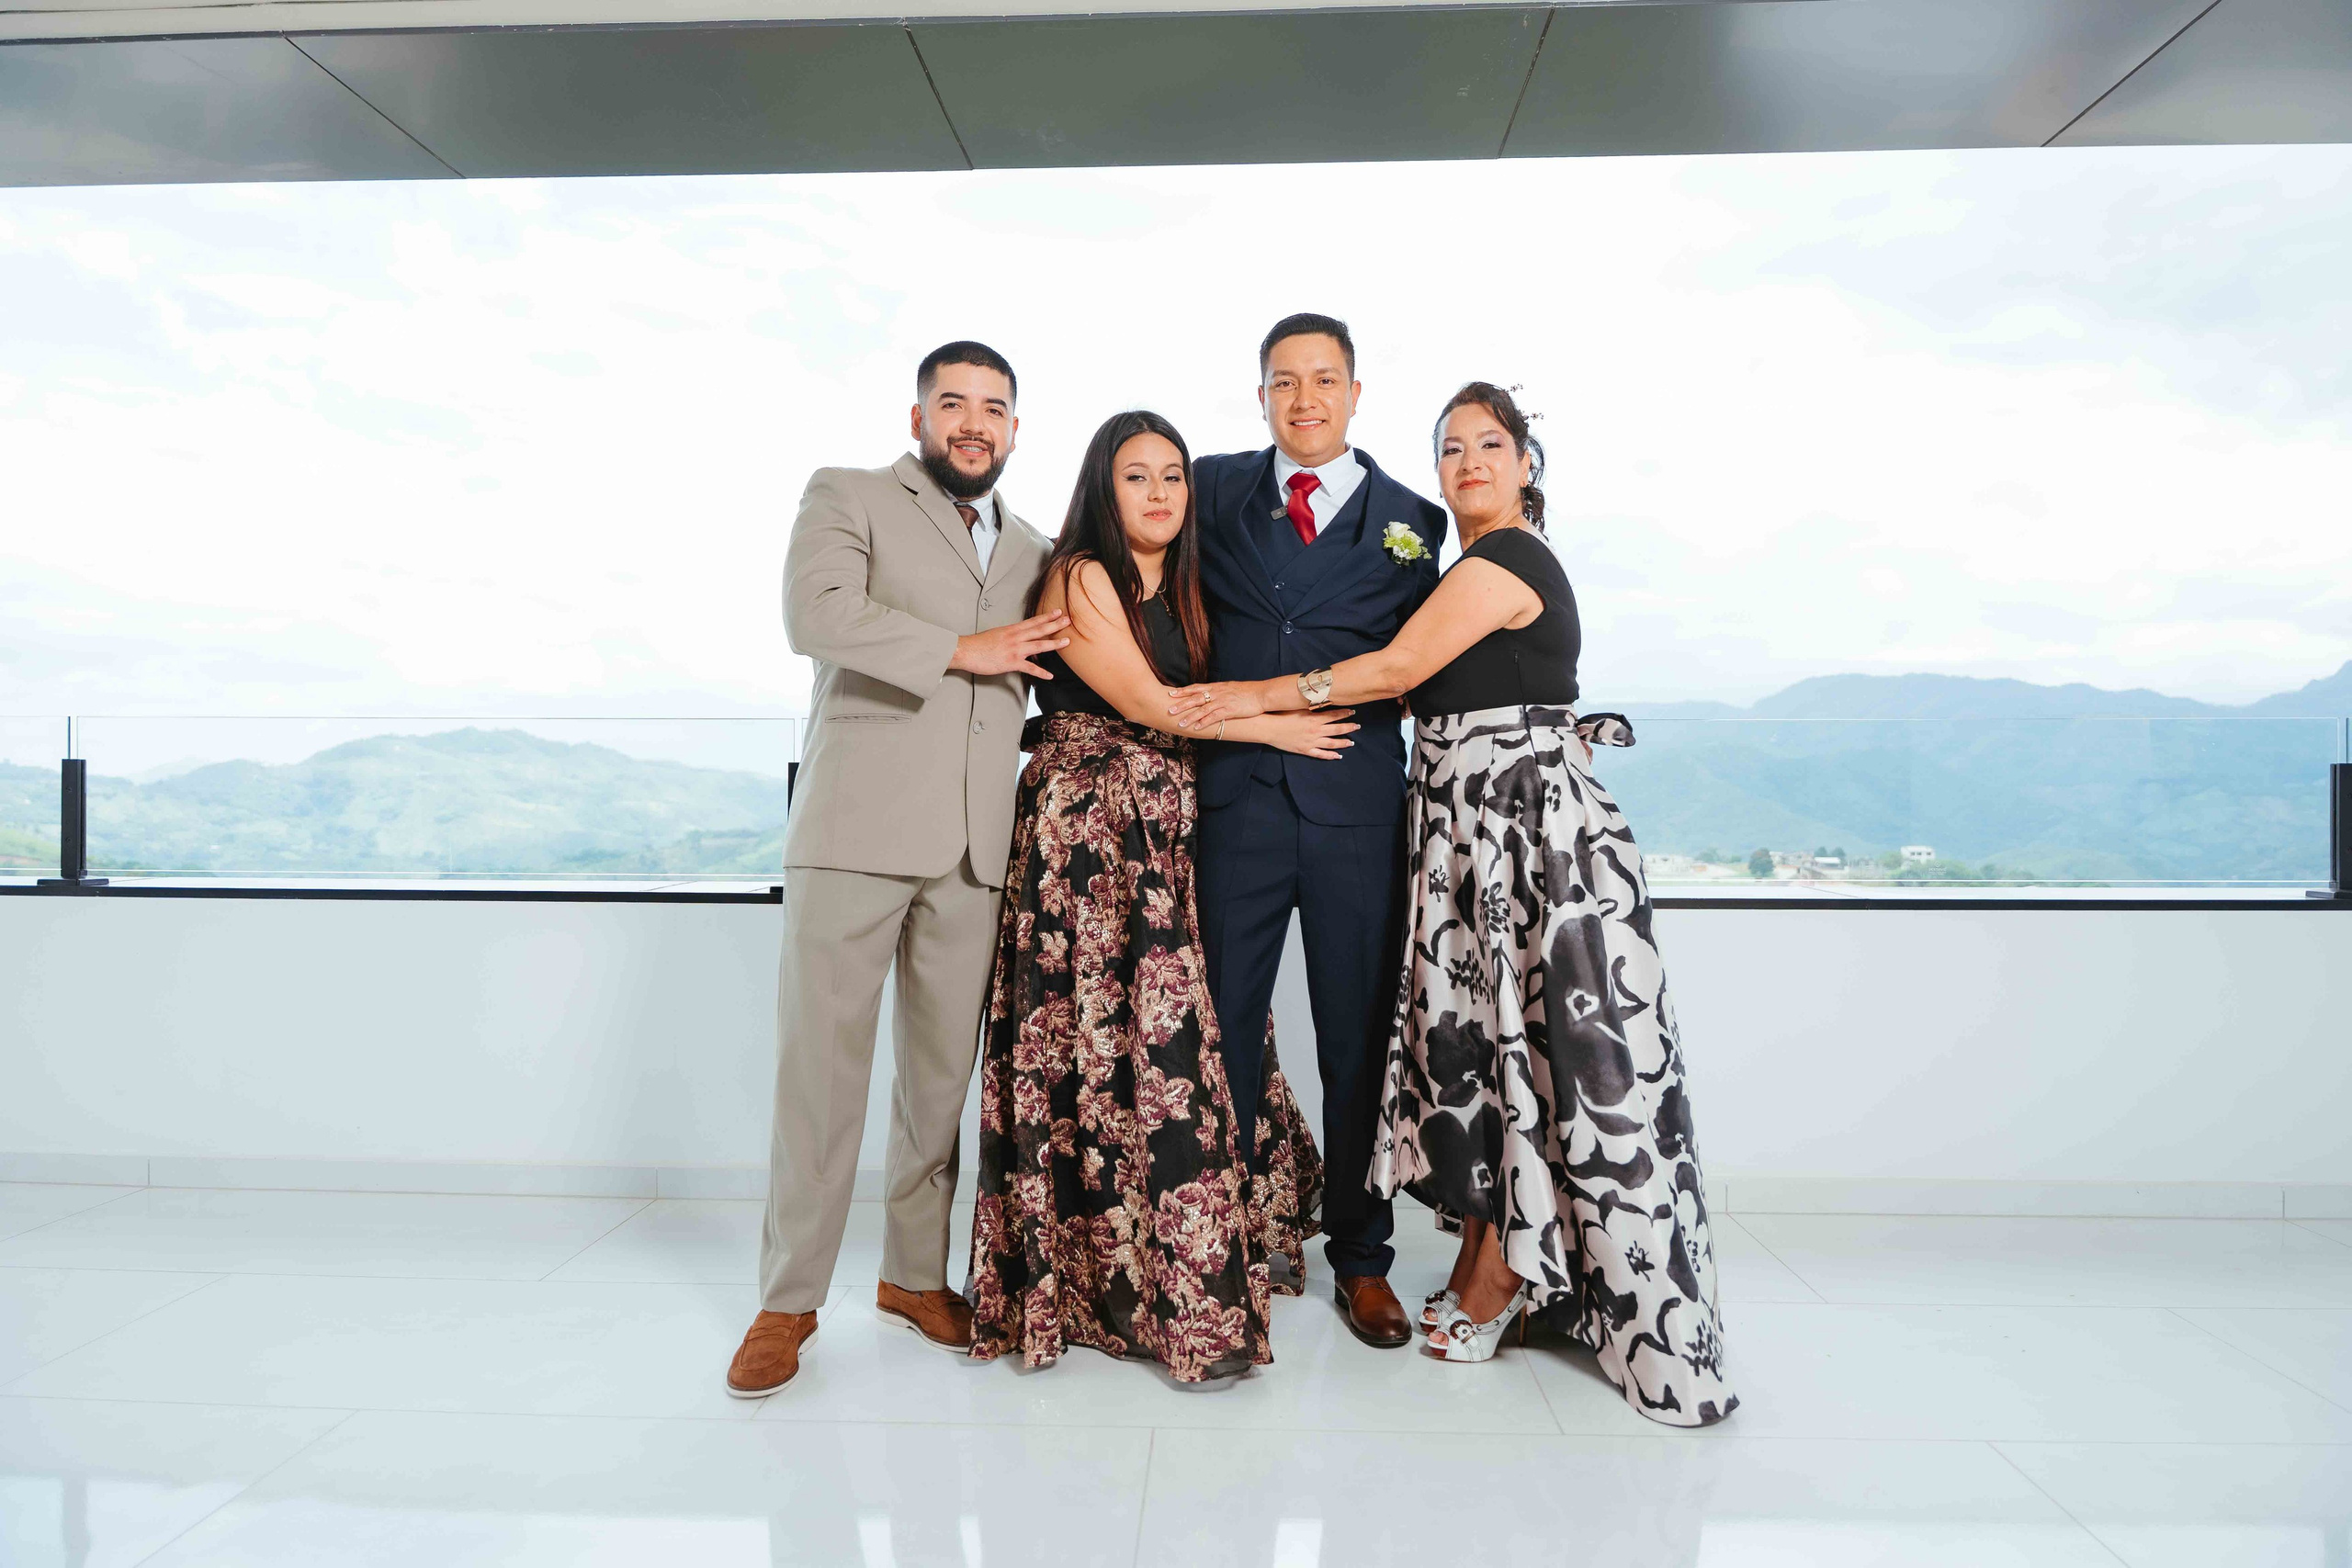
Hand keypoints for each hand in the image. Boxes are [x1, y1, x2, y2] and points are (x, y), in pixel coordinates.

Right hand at [950, 611, 1069, 679]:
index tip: (1058, 612)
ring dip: (1054, 644)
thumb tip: (1018, 639)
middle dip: (1056, 624)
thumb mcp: (996, 634)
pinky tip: (1050, 675)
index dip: (1047, 616)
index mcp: (1011, 630)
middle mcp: (1015, 637)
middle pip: (1039, 629)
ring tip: (1066, 642)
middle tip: (1069, 620)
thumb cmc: (978, 644)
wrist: (966, 651)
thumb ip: (1009, 636)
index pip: (1033, 621)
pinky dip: (1041, 673)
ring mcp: (1014, 649)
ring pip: (1039, 645)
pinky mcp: (1011, 662)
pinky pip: (1030, 668)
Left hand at [1168, 679, 1268, 728]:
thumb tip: (1211, 693)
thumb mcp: (1230, 687)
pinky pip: (1214, 717)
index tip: (1171, 693)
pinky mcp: (1229, 710)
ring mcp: (1223, 701)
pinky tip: (1197, 727)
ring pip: (1202, 709)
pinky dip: (1204, 722)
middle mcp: (1217, 693)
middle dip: (1181, 704)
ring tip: (1180, 723)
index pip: (1196, 688)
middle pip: (1195, 697)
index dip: (1183, 691)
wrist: (1261, 693)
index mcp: (1217, 687)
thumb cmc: (1248, 691)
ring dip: (1190, 716)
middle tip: (1169, 709)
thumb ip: (1219, 690)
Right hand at [1264, 708, 1357, 760]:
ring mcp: (1311, 741)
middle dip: (1349, 727)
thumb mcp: (1297, 706)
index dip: (1345, 713)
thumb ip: (1310, 703)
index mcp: (1315, 718)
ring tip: (1351, 743)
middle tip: (1358, 726)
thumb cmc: (1281, 714)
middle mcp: (1316, 730)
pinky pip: (1321, 754)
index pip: (1334, 715)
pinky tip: (1338, 756)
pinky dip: (1330, 756)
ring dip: (1343, 743)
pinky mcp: (1305, 750)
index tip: (1353, 712)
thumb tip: (1320, 696)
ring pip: (1332, 743)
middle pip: (1337, 729)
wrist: (1269, 727)